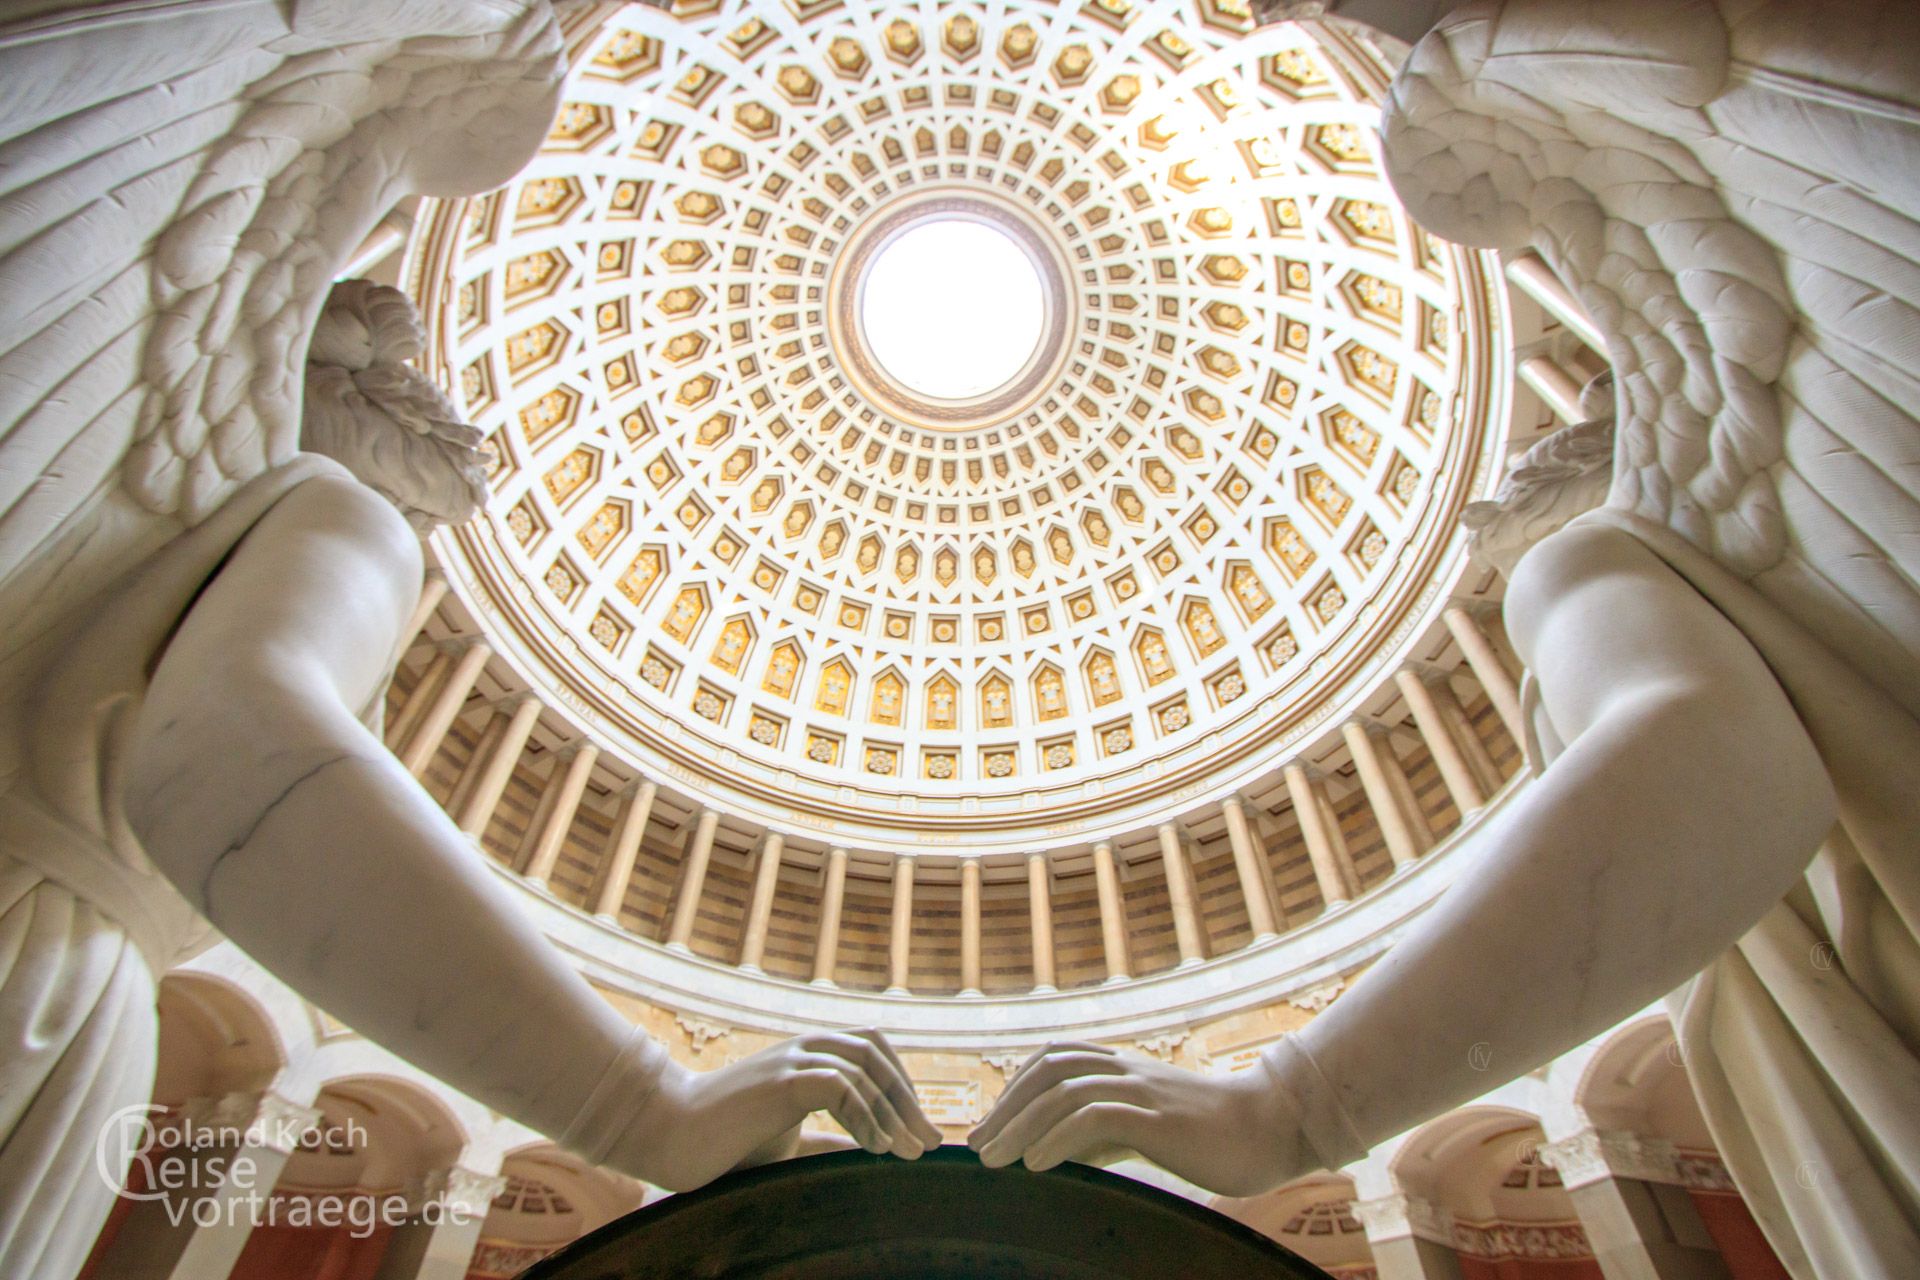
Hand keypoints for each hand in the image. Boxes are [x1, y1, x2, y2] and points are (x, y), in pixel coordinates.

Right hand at [614, 1028, 943, 1190]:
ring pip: (864, 1070)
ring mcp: (792, 1059)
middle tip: (929, 1143)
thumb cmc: (724, 1141)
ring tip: (909, 1153)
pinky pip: (840, 1086)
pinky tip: (876, 1149)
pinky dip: (865, 1116)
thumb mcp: (789, 1137)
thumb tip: (867, 1147)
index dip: (902, 1085)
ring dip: (894, 1114)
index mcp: (808, 1054)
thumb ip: (827, 1135)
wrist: (669, 1135)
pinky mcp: (781, 1081)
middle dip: (908, 1099)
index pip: (872, 1050)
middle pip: (876, 1054)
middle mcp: (804, 1046)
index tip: (920, 1129)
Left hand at [968, 1042, 1308, 1196]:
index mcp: (1123, 1068)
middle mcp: (1126, 1069)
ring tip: (993, 1159)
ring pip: (1063, 1092)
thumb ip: (1106, 1132)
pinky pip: (1096, 1117)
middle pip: (1047, 1070)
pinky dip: (1058, 1137)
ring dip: (1020, 1125)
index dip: (1015, 1088)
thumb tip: (1058, 1150)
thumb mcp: (1147, 1129)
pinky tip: (1036, 1163)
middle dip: (1005, 1107)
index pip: (1053, 1060)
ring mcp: (1141, 1089)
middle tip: (976, 1145)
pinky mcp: (1157, 1117)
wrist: (1272, 1129)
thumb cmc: (1212, 1136)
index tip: (991, 1125)